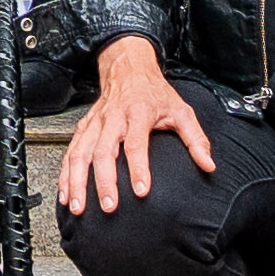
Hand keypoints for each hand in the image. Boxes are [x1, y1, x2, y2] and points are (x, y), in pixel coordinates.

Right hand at [56, 35, 213, 216]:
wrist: (128, 69)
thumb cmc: (155, 93)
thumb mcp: (181, 110)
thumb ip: (195, 139)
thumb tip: (209, 165)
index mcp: (138, 112)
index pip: (136, 143)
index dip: (138, 168)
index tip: (142, 191)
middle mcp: (113, 118)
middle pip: (104, 151)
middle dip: (104, 181)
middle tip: (108, 206)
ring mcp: (95, 123)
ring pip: (81, 153)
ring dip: (77, 181)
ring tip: (78, 207)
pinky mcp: (83, 127)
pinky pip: (71, 151)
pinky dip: (65, 174)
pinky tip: (65, 194)